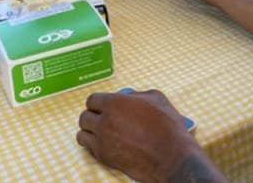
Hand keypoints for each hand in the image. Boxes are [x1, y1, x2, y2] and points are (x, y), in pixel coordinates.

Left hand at [77, 90, 201, 182]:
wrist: (169, 155)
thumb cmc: (166, 125)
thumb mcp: (156, 98)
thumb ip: (137, 95)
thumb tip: (130, 98)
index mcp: (115, 102)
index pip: (92, 100)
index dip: (98, 102)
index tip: (102, 106)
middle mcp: (104, 120)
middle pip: (84, 117)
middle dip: (92, 116)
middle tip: (101, 118)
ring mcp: (102, 140)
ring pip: (82, 134)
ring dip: (89, 131)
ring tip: (99, 132)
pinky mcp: (104, 156)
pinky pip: (88, 148)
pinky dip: (93, 145)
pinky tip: (104, 143)